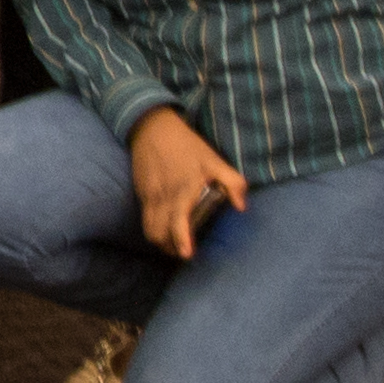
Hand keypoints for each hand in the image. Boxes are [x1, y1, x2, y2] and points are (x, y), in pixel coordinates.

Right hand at [130, 106, 249, 259]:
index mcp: (182, 191)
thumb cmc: (188, 146)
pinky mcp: (141, 193)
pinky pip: (145, 219)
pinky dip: (155, 229)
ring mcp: (149, 196)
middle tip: (185, 253)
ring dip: (161, 242)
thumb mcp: (215, 160)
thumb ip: (233, 182)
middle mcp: (163, 197)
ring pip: (149, 229)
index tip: (187, 254)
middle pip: (158, 233)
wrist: (153, 128)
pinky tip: (166, 227)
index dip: (181, 240)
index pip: (177, 221)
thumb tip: (242, 207)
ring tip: (175, 245)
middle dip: (170, 249)